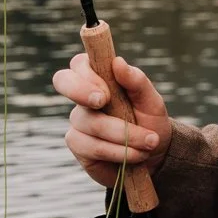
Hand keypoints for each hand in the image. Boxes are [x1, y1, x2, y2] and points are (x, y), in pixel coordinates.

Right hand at [51, 52, 171, 186]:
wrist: (155, 155)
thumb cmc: (150, 121)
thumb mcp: (151, 101)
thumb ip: (136, 81)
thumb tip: (118, 62)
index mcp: (99, 79)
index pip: (79, 64)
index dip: (87, 75)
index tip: (107, 93)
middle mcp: (83, 98)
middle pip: (62, 80)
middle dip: (79, 90)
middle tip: (102, 102)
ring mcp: (78, 122)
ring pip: (89, 122)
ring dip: (123, 134)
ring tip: (148, 142)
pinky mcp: (79, 147)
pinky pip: (91, 147)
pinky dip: (118, 151)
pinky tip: (136, 155)